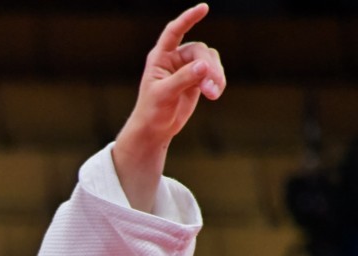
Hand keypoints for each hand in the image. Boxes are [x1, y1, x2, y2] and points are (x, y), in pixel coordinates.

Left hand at [113, 3, 225, 210]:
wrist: (155, 130)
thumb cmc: (151, 111)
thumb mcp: (164, 95)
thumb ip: (183, 79)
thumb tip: (203, 66)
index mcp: (160, 57)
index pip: (173, 32)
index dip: (187, 19)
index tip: (204, 8)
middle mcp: (174, 59)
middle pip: (199, 51)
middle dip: (208, 68)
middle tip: (210, 87)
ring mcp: (187, 68)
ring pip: (209, 61)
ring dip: (215, 76)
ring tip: (213, 94)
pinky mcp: (197, 79)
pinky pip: (214, 73)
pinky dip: (217, 82)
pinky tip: (215, 94)